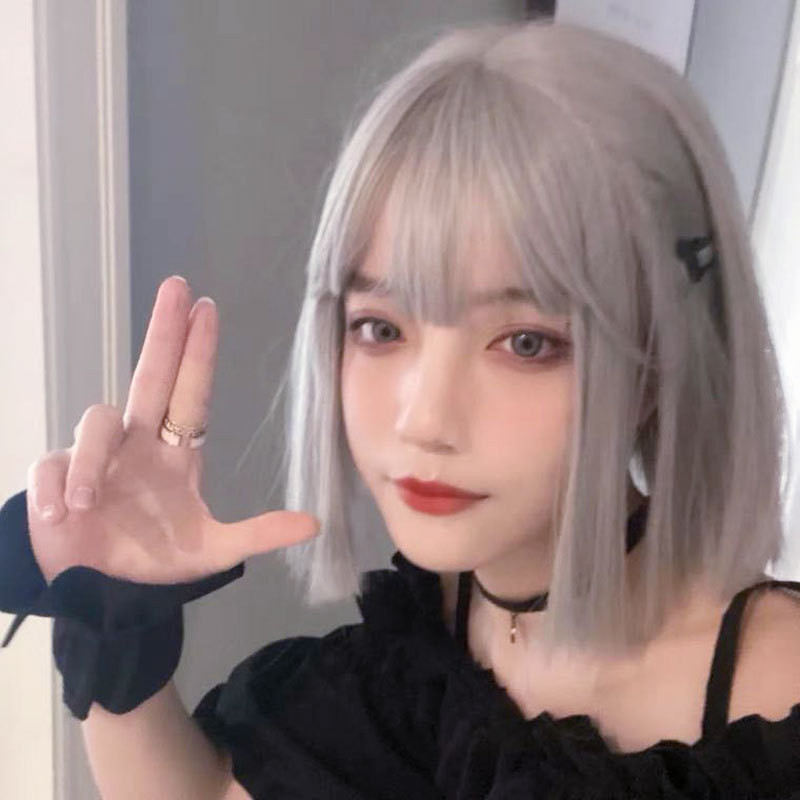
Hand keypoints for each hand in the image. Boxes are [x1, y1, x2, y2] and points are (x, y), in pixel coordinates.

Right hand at [25, 275, 319, 585]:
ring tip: (87, 504)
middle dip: (163, 332)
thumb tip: (314, 524)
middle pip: (149, 375)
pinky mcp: (56, 476)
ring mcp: (96, 456)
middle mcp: (137, 442)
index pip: (189, 393)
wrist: (103, 591)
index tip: (207, 309)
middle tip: (177, 286)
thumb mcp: (211, 550)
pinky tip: (60, 513)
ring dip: (91, 461)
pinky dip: (54, 487)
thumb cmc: (153, 558)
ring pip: (94, 424)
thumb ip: (258, 534)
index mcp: (174, 452)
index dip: (198, 354)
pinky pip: (51, 465)